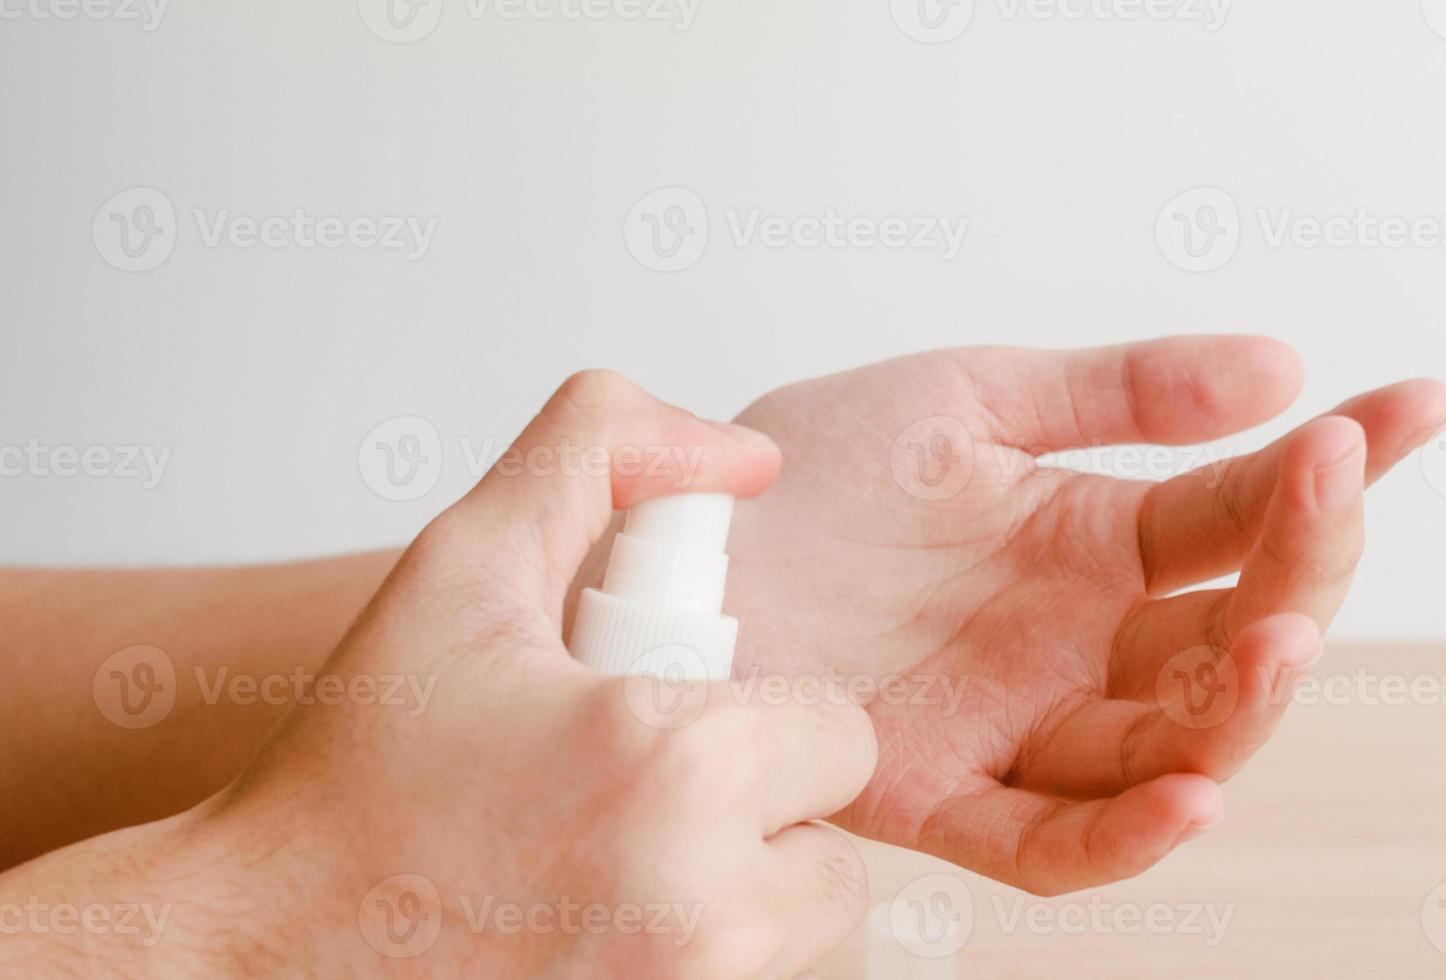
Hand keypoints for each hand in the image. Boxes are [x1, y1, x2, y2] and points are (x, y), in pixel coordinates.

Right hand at [187, 373, 875, 977]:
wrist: (252, 951)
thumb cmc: (354, 778)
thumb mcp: (461, 567)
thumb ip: (598, 453)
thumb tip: (742, 456)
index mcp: (675, 770)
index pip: (843, 736)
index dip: (769, 722)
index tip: (680, 728)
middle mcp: (704, 914)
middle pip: (835, 857)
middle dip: (764, 821)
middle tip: (651, 804)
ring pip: (804, 941)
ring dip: (745, 904)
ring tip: (627, 869)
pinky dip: (706, 966)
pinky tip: (611, 937)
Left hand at [720, 337, 1445, 893]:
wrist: (674, 541)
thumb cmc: (809, 471)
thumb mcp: (967, 396)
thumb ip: (1117, 391)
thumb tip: (1283, 368)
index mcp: (1095, 542)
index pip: (1244, 513)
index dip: (1333, 469)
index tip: (1418, 408)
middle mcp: (1080, 643)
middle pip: (1233, 636)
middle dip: (1299, 574)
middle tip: (1327, 498)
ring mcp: (1023, 723)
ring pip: (1173, 744)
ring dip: (1240, 706)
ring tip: (1279, 636)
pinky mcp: (947, 794)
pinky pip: (1054, 839)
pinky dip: (1127, 833)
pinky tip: (1194, 796)